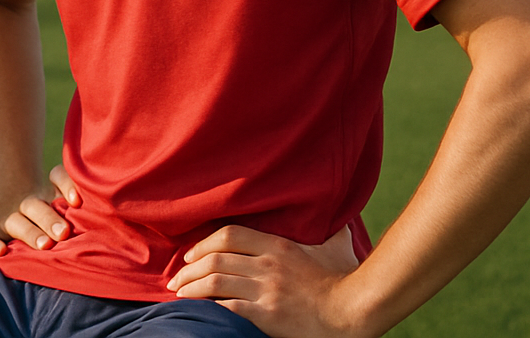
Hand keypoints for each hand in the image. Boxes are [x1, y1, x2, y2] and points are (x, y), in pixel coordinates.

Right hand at [0, 163, 80, 257]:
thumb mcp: (65, 205)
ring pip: (16, 223)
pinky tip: (1, 251)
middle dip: (49, 219)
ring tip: (45, 245)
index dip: (65, 185)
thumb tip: (87, 207)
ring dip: (30, 233)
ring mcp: (8, 218)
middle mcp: (28, 204)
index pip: (57, 178)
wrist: (13, 204)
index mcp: (50, 193)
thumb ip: (75, 202)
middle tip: (64, 232)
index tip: (76, 201)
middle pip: (35, 206)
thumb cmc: (52, 214)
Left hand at [167, 224, 362, 337]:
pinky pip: (228, 307)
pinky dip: (208, 306)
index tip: (189, 254)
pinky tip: (197, 309)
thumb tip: (337, 214)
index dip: (203, 243)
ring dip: (191, 288)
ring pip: (215, 282)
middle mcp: (267, 265)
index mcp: (277, 246)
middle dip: (189, 269)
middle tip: (175, 279)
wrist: (353, 312)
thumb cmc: (344, 279)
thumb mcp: (334, 247)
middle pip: (215, 259)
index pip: (228, 235)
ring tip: (179, 293)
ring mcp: (266, 290)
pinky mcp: (266, 315)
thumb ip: (328, 229)